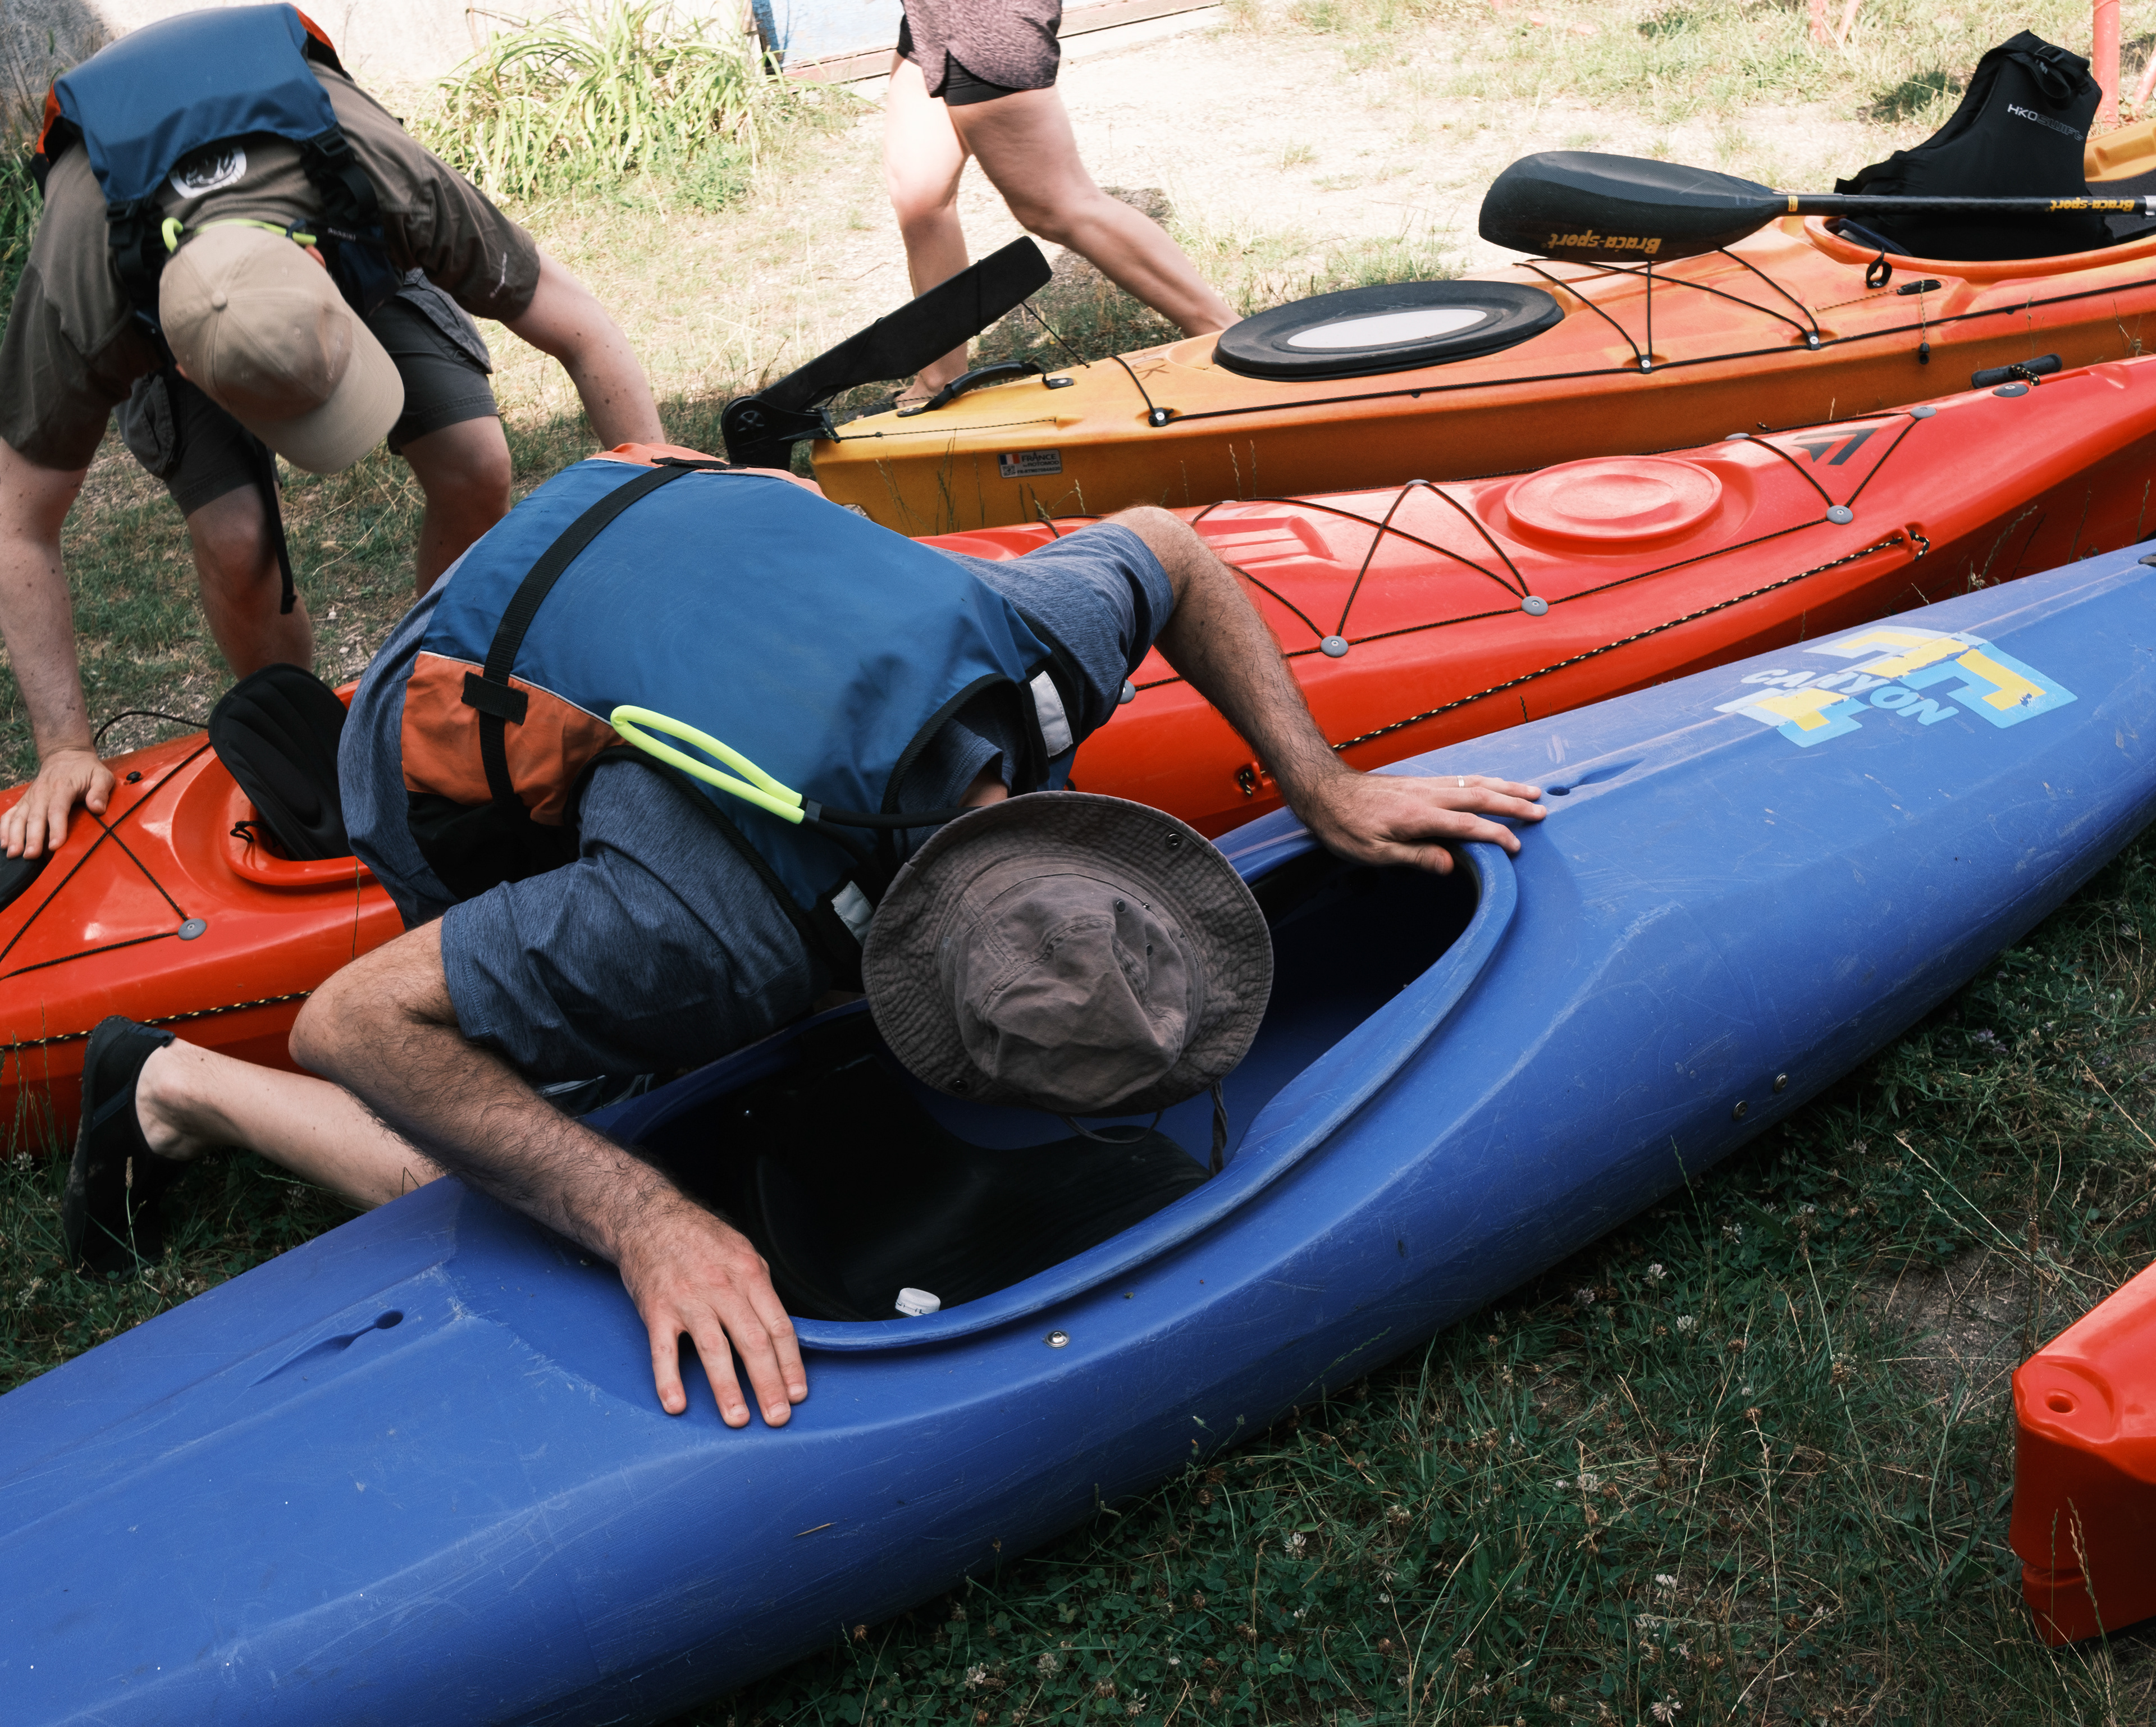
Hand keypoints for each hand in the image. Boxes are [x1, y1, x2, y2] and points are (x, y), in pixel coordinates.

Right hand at [1, 745, 111, 858]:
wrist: (65, 756)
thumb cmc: (85, 769)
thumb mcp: (101, 776)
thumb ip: (100, 791)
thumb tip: (98, 808)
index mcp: (62, 787)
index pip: (57, 810)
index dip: (56, 828)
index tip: (55, 845)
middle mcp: (42, 793)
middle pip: (35, 818)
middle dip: (32, 837)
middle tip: (30, 855)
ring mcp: (30, 797)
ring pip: (18, 818)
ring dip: (14, 836)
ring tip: (14, 854)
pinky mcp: (24, 802)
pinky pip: (10, 815)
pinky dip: (4, 829)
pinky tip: (4, 843)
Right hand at [615, 1193, 807, 1426]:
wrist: (648, 1218)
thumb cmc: (700, 1239)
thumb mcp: (743, 1252)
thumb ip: (761, 1291)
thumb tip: (780, 1333)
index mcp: (750, 1275)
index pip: (779, 1326)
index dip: (791, 1363)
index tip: (798, 1394)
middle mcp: (722, 1288)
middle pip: (752, 1342)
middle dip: (768, 1383)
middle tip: (777, 1418)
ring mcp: (688, 1300)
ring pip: (713, 1349)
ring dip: (727, 1388)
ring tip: (737, 1419)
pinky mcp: (656, 1310)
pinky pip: (663, 1350)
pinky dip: (669, 1379)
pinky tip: (677, 1404)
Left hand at [1296, 769, 1544, 873]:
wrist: (1324, 792)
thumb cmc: (1345, 826)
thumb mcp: (1373, 853)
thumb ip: (1414, 857)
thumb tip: (1450, 865)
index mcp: (1419, 816)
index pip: (1467, 826)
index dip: (1495, 835)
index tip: (1517, 846)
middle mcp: (1428, 795)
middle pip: (1480, 796)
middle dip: (1513, 804)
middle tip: (1542, 811)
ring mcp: (1425, 786)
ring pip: (1474, 783)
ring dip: (1505, 787)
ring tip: (1531, 792)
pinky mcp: (1420, 783)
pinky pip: (1461, 779)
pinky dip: (1484, 781)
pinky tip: (1493, 784)